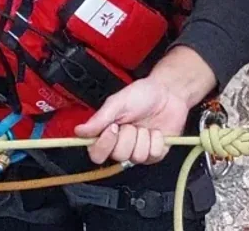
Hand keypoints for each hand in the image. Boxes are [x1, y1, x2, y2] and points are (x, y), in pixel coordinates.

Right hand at [76, 77, 191, 165]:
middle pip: (118, 156)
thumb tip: (79, 131)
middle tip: (133, 122)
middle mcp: (121, 146)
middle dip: (128, 136)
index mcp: (107, 135)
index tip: (114, 127)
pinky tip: (157, 130)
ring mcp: (139, 152)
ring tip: (145, 125)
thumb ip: (100, 119)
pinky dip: (157, 139)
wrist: (169, 92)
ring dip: (143, 137)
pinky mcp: (155, 154)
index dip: (105, 144)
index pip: (97, 154)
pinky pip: (153, 154)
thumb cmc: (142, 95)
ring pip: (137, 156)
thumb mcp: (118, 102)